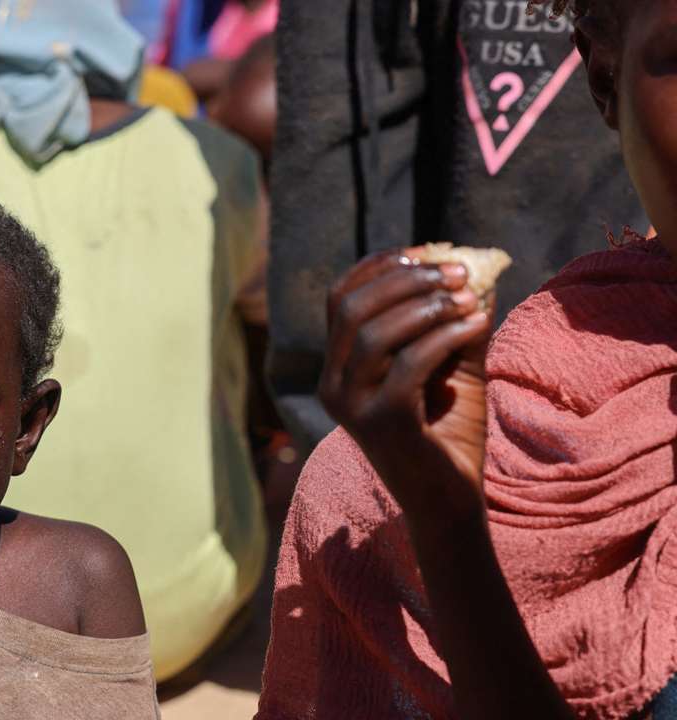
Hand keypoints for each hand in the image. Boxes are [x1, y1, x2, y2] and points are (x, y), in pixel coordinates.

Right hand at [319, 249, 493, 524]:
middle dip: (406, 280)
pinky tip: (477, 323)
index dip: (378, 267)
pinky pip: (409, 364)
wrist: (450, 501)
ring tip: (470, 298)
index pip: (339, 299)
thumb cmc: (447, 433)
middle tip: (457, 272)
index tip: (424, 252)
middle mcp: (332, 385)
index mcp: (337, 369)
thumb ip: (452, 323)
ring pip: (374, 333)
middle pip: (352, 309)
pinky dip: (445, 335)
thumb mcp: (449, 366)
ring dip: (426, 306)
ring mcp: (351, 407)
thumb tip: (475, 270)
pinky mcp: (382, 424)